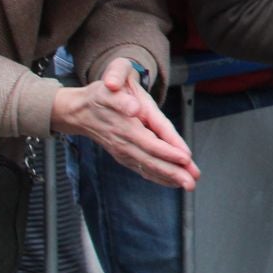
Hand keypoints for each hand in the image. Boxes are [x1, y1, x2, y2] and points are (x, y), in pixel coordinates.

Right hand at [52, 58, 198, 189]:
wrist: (80, 111)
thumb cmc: (103, 95)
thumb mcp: (110, 87)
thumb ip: (121, 99)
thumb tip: (132, 108)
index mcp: (126, 125)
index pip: (150, 141)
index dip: (168, 151)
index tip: (186, 158)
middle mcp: (125, 142)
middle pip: (152, 159)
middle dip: (174, 171)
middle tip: (192, 181)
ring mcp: (123, 152)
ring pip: (148, 167)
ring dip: (170, 178)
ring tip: (189, 185)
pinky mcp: (123, 157)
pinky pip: (143, 170)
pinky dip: (159, 177)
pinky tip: (174, 183)